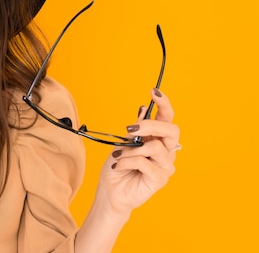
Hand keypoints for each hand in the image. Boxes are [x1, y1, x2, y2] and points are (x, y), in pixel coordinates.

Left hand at [95, 88, 179, 215]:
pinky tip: (119, 166)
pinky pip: (144, 162)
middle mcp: (166, 150)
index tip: (153, 91)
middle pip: (171, 130)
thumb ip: (136, 129)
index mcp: (157, 138)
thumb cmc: (118, 166)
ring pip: (154, 147)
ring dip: (130, 150)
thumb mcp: (123, 143)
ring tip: (119, 157)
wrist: (111, 191)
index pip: (167, 118)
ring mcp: (165, 165)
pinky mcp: (160, 178)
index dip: (164, 104)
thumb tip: (143, 109)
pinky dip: (127, 161)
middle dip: (150, 126)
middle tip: (130, 129)